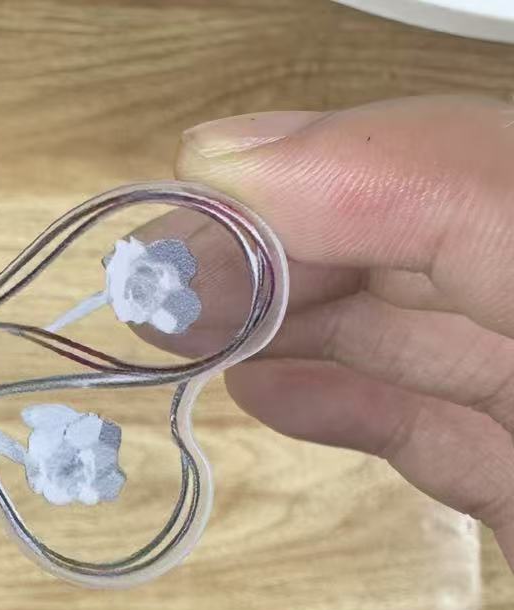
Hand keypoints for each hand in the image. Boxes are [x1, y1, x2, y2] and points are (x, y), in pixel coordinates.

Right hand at [186, 96, 513, 570]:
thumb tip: (249, 146)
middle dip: (295, 247)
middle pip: (437, 238)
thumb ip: (444, 196)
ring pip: (429, 335)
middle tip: (165, 273)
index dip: (338, 164)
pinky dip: (348, 408)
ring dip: (299, 325)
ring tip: (190, 325)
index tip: (202, 190)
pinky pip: (440, 433)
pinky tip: (268, 390)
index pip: (472, 173)